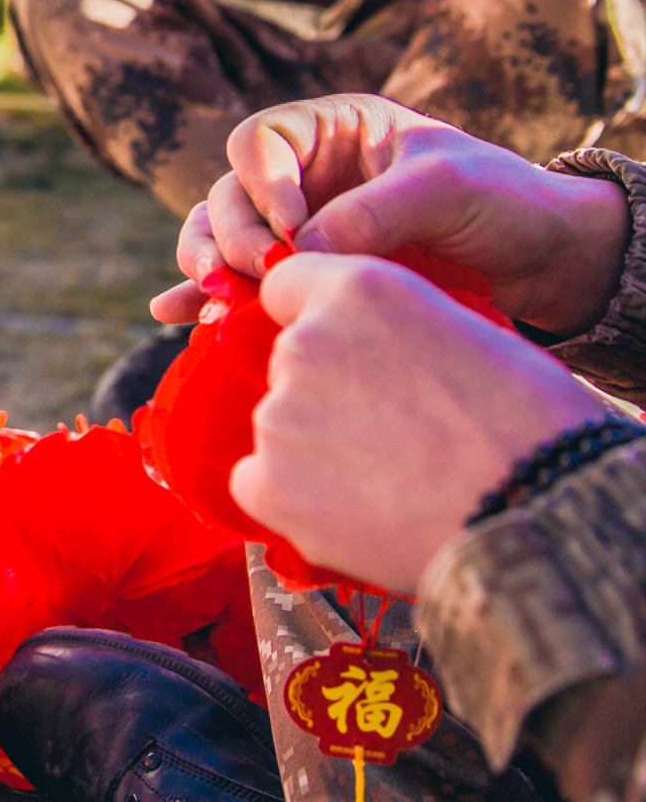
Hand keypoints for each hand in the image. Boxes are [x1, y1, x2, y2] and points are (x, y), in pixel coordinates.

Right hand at [150, 95, 626, 335]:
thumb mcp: (449, 188)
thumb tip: (299, 248)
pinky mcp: (301, 277)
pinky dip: (203, 296)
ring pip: (219, 237)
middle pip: (228, 194)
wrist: (543, 262)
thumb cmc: (504, 201)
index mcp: (333, 130)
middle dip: (229, 236)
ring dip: (205, 266)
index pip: (260, 141)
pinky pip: (237, 281)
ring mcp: (297, 228)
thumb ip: (374, 211)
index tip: (294, 229)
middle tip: (248, 276)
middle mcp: (303, 176)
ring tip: (212, 299)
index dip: (262, 184)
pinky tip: (172, 313)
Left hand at [231, 252, 606, 592]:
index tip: (351, 354)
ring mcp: (281, 416)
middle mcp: (304, 344)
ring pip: (281, 428)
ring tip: (392, 482)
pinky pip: (258, 485)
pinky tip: (357, 513)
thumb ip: (395, 328)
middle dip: (328, 394)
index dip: (322, 323)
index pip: (288, 288)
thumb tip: (373, 351)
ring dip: (318, 450)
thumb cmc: (532, 423)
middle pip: (289, 366)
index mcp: (358, 291)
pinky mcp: (271, 484)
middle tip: (393, 435)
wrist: (544, 510)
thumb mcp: (467, 332)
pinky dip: (295, 501)